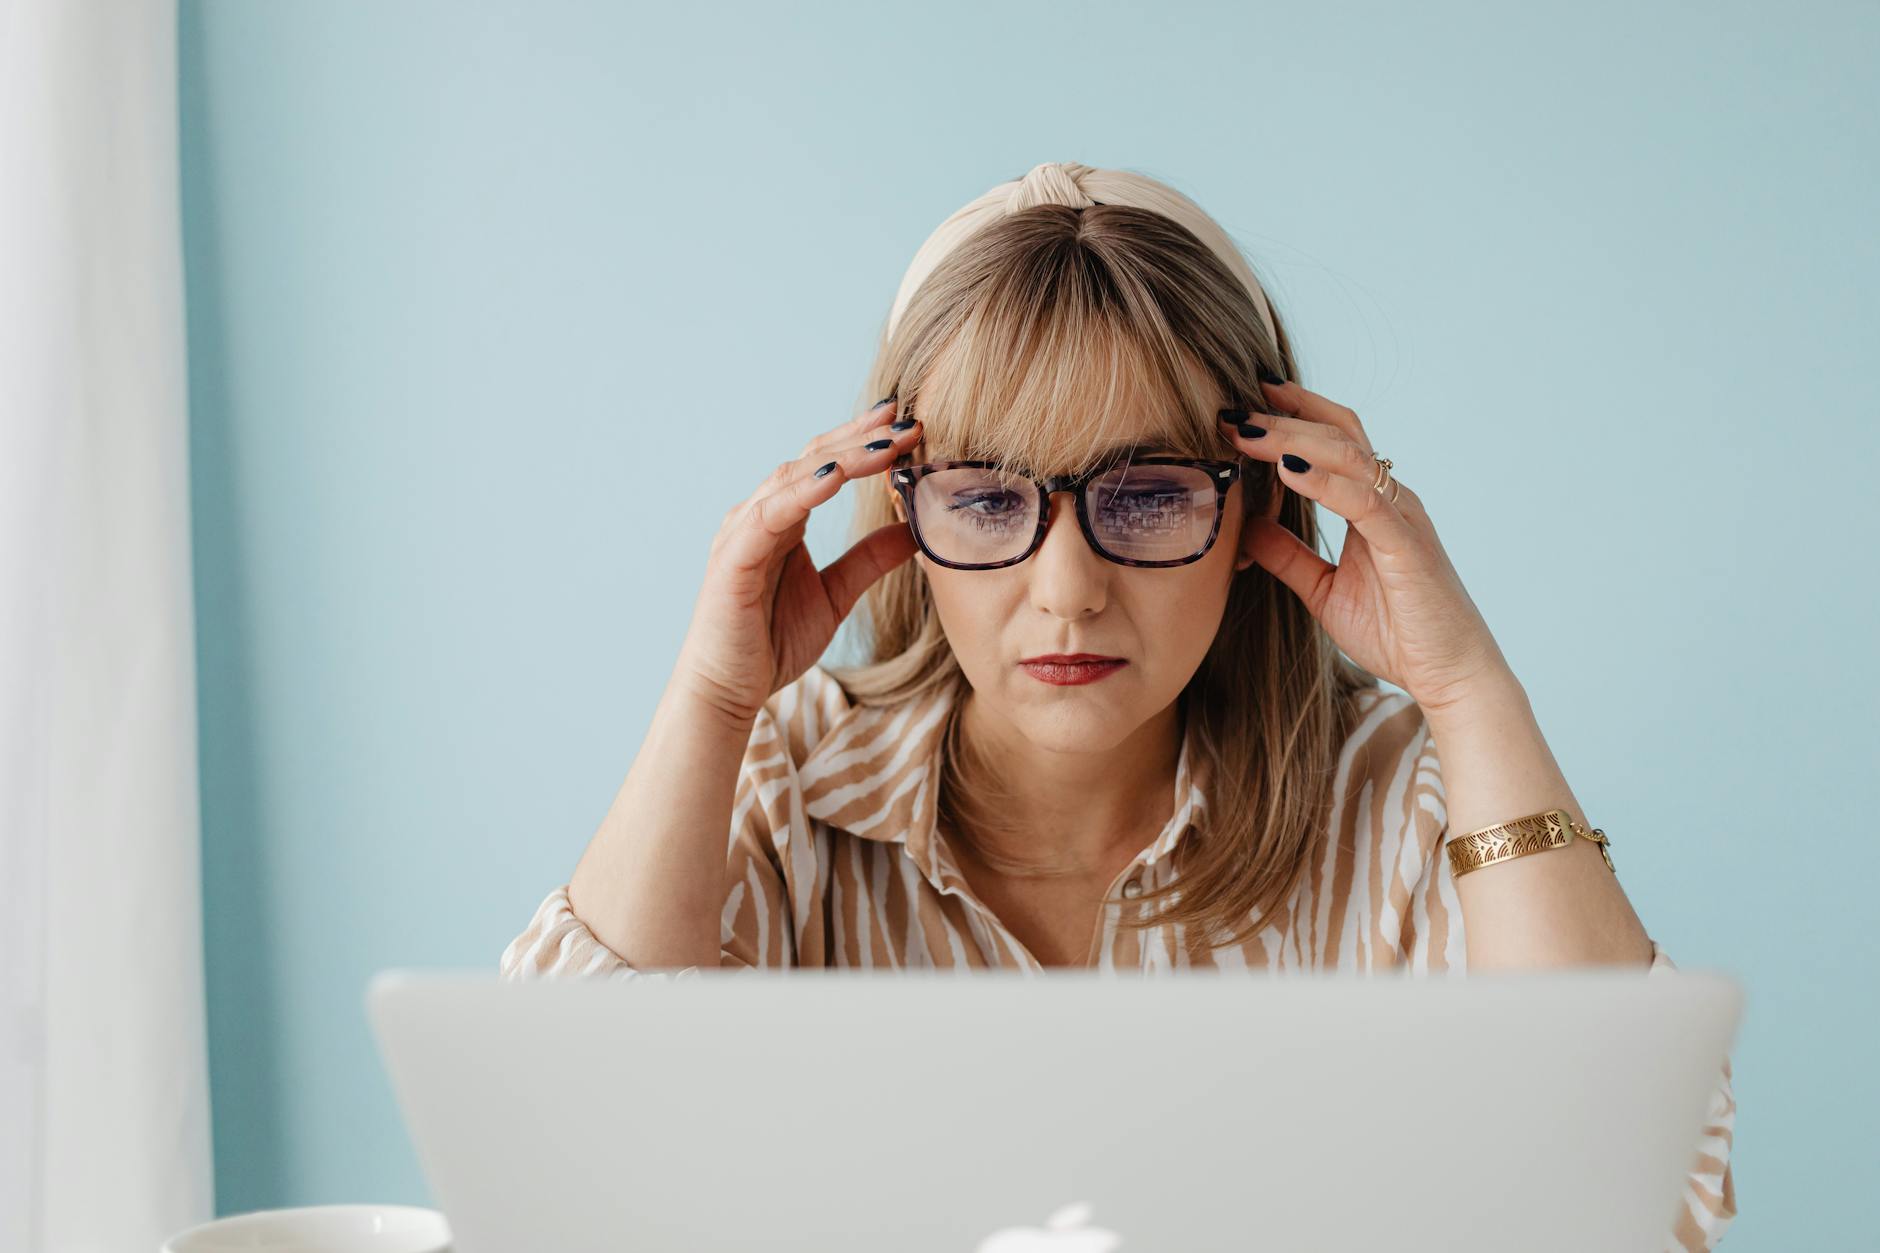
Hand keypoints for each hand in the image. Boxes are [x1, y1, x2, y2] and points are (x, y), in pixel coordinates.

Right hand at [673, 397, 921, 728]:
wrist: (728, 689)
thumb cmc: (771, 642)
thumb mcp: (836, 594)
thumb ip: (869, 560)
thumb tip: (914, 529)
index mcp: (784, 519)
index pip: (826, 464)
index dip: (863, 440)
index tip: (906, 423)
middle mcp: (761, 515)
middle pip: (813, 458)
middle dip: (860, 438)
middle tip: (906, 420)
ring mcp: (743, 530)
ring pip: (794, 477)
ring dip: (842, 457)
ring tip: (886, 443)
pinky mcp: (733, 556)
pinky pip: (770, 513)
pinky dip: (802, 491)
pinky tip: (835, 476)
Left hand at [1219, 379, 1512, 714]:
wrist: (1446, 674)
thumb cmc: (1396, 632)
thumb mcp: (1322, 589)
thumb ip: (1288, 555)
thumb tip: (1247, 526)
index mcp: (1372, 505)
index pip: (1335, 439)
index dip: (1295, 412)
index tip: (1248, 398)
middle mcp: (1390, 500)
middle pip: (1336, 436)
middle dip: (1282, 419)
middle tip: (1233, 409)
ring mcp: (1402, 518)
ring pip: (1348, 458)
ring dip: (1294, 440)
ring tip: (1249, 432)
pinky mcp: (1408, 546)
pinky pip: (1365, 503)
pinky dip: (1325, 483)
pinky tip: (1290, 470)